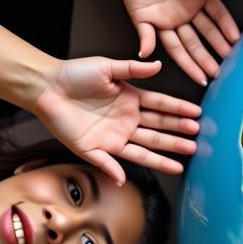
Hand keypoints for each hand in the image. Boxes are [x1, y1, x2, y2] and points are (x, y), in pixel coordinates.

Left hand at [33, 55, 199, 181]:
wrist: (45, 87)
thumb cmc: (74, 74)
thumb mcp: (106, 67)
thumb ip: (132, 69)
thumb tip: (157, 65)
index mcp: (131, 101)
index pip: (161, 107)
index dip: (178, 110)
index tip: (197, 114)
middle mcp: (126, 121)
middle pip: (157, 131)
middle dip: (176, 136)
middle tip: (195, 139)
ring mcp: (112, 137)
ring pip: (141, 150)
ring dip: (161, 158)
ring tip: (181, 164)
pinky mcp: (93, 149)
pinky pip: (106, 163)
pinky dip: (114, 171)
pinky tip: (125, 177)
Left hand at [117, 0, 242, 84]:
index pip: (217, 20)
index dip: (226, 33)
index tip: (235, 46)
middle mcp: (185, 12)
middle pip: (200, 38)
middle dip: (211, 55)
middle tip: (223, 71)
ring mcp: (165, 18)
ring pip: (180, 45)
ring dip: (191, 62)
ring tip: (205, 77)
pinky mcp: (144, 19)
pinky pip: (147, 37)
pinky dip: (148, 47)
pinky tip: (152, 58)